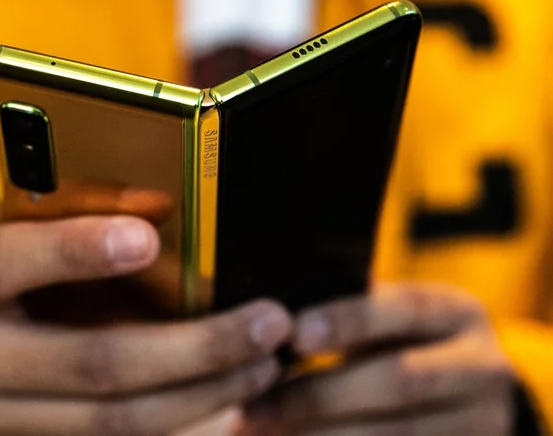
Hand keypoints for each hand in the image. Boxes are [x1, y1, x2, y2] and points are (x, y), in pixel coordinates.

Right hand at [0, 174, 291, 434]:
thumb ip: (24, 190)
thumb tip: (94, 162)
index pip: (2, 262)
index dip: (73, 250)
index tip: (148, 236)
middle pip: (90, 362)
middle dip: (192, 347)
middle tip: (267, 322)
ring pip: (114, 420)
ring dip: (201, 396)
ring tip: (264, 366)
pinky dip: (182, 433)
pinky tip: (232, 411)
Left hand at [237, 283, 514, 435]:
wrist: (471, 399)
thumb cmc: (405, 343)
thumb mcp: (394, 319)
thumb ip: (351, 310)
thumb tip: (270, 311)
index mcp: (456, 313)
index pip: (404, 309)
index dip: (348, 320)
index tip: (292, 334)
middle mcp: (482, 368)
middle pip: (400, 382)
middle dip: (319, 397)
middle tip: (250, 409)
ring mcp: (481, 424)